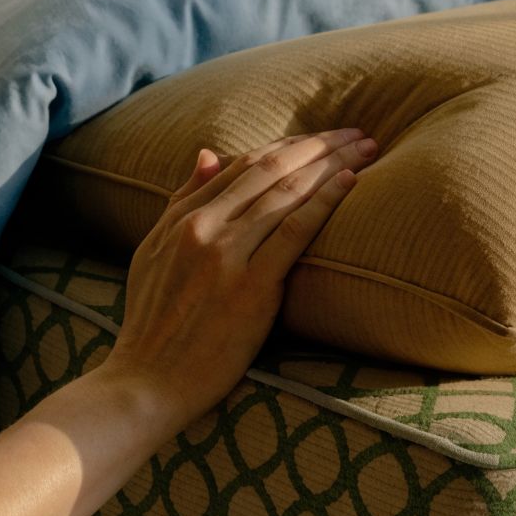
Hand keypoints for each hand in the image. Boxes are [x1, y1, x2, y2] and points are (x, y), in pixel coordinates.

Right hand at [101, 128, 377, 432]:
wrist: (147, 382)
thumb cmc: (153, 324)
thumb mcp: (153, 252)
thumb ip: (180, 202)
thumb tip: (208, 153)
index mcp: (183, 218)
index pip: (246, 164)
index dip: (291, 145)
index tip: (323, 137)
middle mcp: (204, 228)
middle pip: (272, 169)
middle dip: (320, 145)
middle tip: (357, 133)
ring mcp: (227, 256)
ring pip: (287, 192)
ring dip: (333, 164)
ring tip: (368, 149)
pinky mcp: (251, 287)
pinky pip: (295, 231)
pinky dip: (325, 200)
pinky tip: (351, 181)